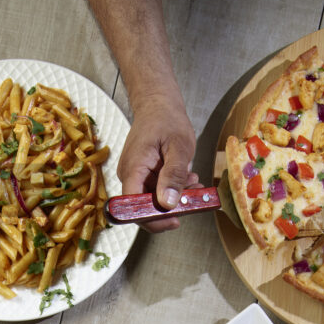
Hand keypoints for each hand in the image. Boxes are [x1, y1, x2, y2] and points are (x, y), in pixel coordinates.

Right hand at [118, 91, 197, 232]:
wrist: (158, 104)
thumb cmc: (167, 120)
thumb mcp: (178, 147)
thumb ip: (173, 175)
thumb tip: (167, 202)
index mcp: (133, 168)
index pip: (132, 206)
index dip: (152, 218)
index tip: (175, 220)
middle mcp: (130, 175)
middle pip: (144, 208)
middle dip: (171, 208)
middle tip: (194, 198)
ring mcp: (136, 176)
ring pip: (153, 201)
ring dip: (176, 198)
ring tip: (194, 184)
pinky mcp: (143, 175)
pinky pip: (157, 191)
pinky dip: (174, 189)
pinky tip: (187, 179)